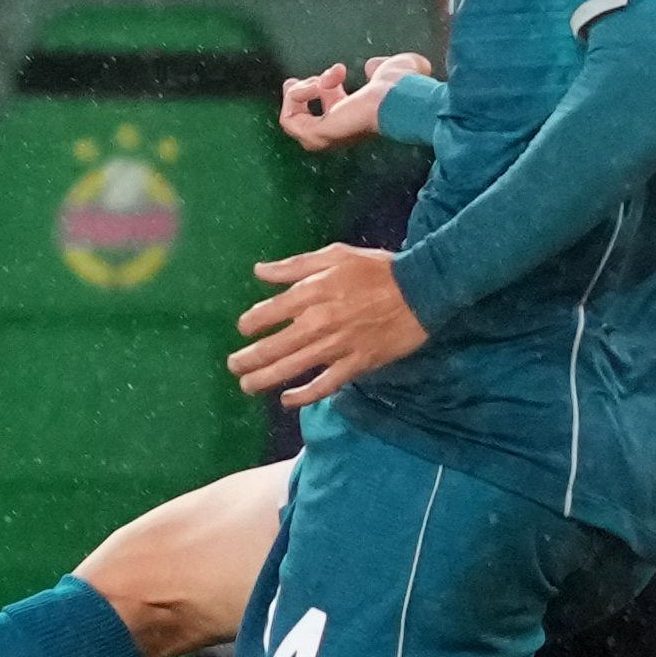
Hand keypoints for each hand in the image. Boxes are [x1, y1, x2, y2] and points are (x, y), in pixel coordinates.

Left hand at [229, 245, 429, 404]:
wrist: (421, 290)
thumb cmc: (377, 270)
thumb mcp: (335, 256)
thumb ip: (294, 266)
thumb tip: (259, 272)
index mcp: (311, 292)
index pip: (268, 313)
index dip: (251, 324)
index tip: (245, 329)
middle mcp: (319, 322)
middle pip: (274, 346)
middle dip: (248, 359)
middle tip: (234, 366)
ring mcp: (337, 346)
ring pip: (292, 368)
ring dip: (265, 379)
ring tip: (247, 386)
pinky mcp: (356, 364)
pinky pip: (324, 385)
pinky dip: (304, 396)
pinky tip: (288, 400)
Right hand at [276, 56, 433, 153]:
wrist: (400, 98)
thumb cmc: (404, 86)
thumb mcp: (392, 68)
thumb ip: (381, 66)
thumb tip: (372, 66)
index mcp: (357, 118)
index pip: (331, 108)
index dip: (325, 85)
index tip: (340, 71)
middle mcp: (341, 132)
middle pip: (305, 120)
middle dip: (298, 94)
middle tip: (297, 79)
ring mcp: (327, 138)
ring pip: (293, 119)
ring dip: (298, 93)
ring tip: (317, 81)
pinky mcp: (316, 136)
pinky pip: (289, 119)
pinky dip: (295, 97)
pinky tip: (314, 85)